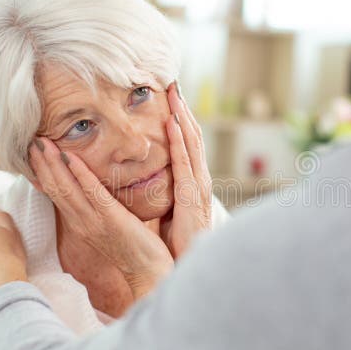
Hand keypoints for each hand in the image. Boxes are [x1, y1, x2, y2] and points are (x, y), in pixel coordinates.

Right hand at [29, 137, 173, 298]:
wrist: (148, 271)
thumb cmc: (133, 246)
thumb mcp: (109, 224)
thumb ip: (98, 207)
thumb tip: (94, 189)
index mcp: (79, 222)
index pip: (54, 194)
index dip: (41, 172)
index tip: (32, 152)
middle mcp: (81, 221)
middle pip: (54, 188)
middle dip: (41, 163)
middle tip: (29, 140)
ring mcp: (93, 221)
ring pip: (66, 189)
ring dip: (53, 164)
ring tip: (43, 143)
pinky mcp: (111, 219)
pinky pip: (92, 193)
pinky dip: (80, 174)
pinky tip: (71, 157)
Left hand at [160, 83, 212, 257]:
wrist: (188, 266)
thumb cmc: (178, 242)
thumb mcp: (170, 209)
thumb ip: (166, 191)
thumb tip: (151, 179)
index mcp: (192, 181)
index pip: (187, 144)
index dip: (180, 120)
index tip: (171, 98)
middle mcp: (198, 179)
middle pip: (192, 136)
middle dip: (184, 109)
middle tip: (173, 83)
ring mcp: (197, 186)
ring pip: (191, 143)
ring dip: (183, 116)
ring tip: (174, 93)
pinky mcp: (191, 196)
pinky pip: (184, 163)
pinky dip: (179, 141)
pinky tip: (172, 123)